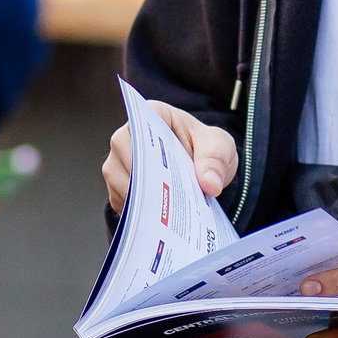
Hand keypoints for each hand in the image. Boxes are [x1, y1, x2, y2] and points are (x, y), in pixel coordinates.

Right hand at [102, 99, 238, 214]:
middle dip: (143, 177)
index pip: (140, 122)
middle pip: (123, 153)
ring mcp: (121, 160)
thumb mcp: (221, 146)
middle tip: (164, 198)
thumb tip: (209, 183)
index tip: (158, 164)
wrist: (203, 170)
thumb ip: (216, 158)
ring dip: (139, 198)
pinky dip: (136, 214)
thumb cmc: (206, 148)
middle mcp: (130, 135)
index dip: (145, 142)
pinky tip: (154, 223)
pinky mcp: (120, 185)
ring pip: (117, 179)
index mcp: (155, 114)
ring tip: (162, 214)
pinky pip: (120, 200)